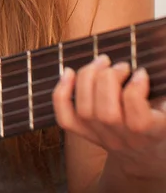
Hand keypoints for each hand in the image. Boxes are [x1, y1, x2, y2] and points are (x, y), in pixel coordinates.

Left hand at [53, 54, 165, 180]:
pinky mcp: (82, 133)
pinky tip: (69, 73)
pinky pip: (65, 117)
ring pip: (85, 110)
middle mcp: (123, 140)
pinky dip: (61, 93)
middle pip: (106, 113)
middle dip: (109, 80)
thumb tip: (143, 70)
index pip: (139, 120)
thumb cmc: (157, 120)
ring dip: (88, 78)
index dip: (136, 91)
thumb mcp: (165, 109)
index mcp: (151, 135)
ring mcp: (100, 138)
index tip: (140, 72)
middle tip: (119, 65)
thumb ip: (159, 93)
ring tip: (101, 62)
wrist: (142, 154)